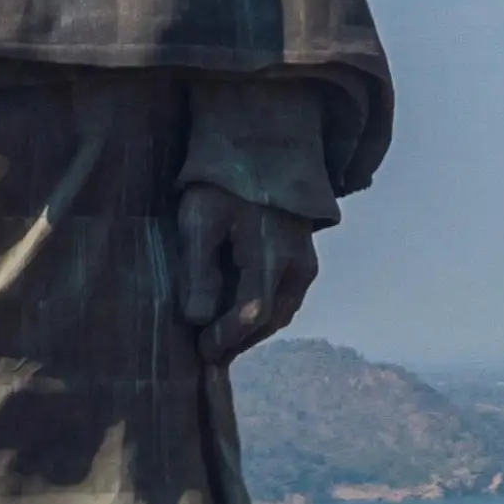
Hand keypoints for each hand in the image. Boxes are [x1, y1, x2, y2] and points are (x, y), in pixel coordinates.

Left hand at [171, 182, 318, 360]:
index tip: (201, 352)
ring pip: (280, 314)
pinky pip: (285, 301)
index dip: (226, 338)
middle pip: (269, 321)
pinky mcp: (305, 262)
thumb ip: (199, 269)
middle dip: (238, 342)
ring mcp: (306, 266)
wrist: (262, 148)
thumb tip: (197, 318)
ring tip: (221, 343)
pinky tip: (238, 319)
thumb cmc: (224, 181)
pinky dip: (262, 316)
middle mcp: (298, 267)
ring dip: (251, 332)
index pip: (252, 313)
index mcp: (272, 254)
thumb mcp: (200, 218)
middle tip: (207, 356)